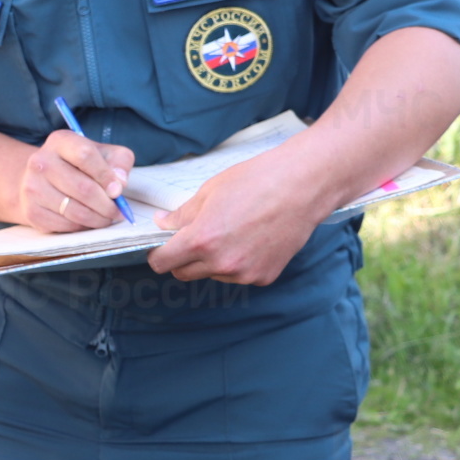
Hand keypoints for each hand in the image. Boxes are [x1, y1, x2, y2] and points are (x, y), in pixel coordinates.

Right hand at [16, 130, 135, 231]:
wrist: (41, 179)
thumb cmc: (78, 165)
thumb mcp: (102, 153)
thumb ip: (118, 161)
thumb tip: (119, 183)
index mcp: (60, 141)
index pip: (85, 155)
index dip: (106, 175)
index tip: (118, 190)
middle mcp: (41, 162)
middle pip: (83, 188)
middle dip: (107, 205)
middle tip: (118, 211)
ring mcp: (33, 187)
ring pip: (75, 211)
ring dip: (98, 219)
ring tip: (106, 218)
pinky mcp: (32, 211)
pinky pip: (65, 225)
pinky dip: (82, 227)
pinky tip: (87, 221)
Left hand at [145, 147, 334, 284]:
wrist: (301, 186)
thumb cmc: (255, 181)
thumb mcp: (209, 192)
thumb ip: (182, 214)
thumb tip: (162, 224)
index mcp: (201, 240)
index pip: (163, 264)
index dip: (158, 254)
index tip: (162, 246)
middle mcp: (221, 263)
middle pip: (184, 273)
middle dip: (182, 259)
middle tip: (194, 236)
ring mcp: (244, 274)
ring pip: (212, 275)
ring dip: (211, 261)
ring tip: (231, 232)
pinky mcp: (264, 277)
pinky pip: (238, 276)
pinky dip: (237, 263)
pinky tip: (250, 240)